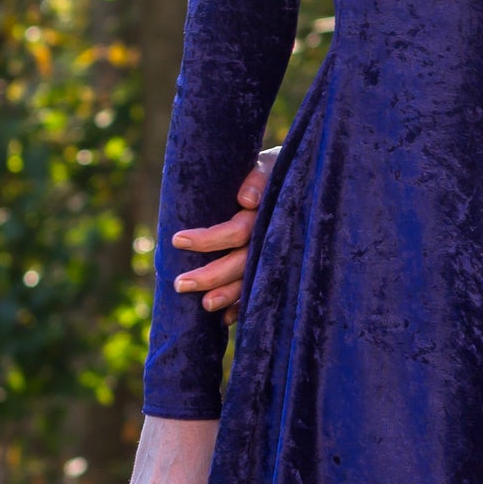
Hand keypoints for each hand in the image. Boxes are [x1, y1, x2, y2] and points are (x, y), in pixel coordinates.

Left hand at [171, 157, 271, 316]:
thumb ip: (257, 178)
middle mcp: (271, 239)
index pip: (236, 232)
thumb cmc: (276, 171)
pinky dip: (244, 305)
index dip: (208, 239)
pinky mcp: (277, 266)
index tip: (177, 240)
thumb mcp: (269, 165)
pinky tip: (226, 318)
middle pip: (240, 263)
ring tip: (205, 306)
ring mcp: (275, 255)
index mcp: (265, 215)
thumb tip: (246, 200)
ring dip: (228, 296)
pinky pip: (261, 290)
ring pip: (251, 281)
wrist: (305, 179)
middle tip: (180, 285)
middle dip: (211, 276)